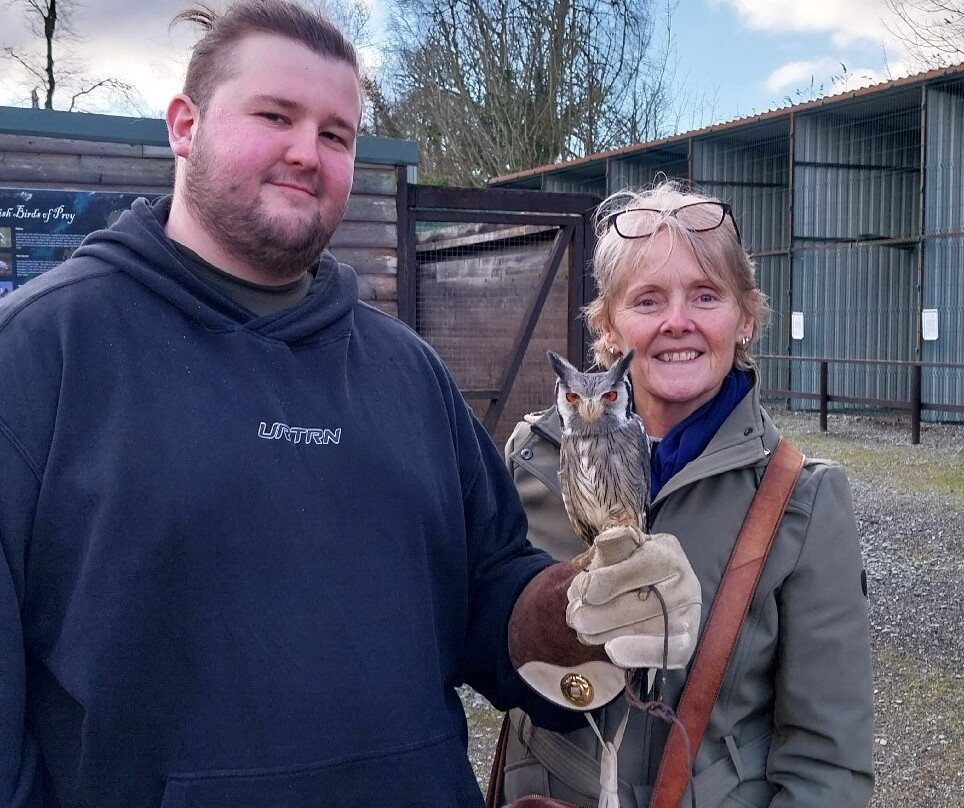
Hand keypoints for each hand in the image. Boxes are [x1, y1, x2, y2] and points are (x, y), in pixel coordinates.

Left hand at [566, 526, 701, 669]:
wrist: (659, 584)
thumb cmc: (633, 563)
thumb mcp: (624, 546)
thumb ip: (613, 544)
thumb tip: (605, 543)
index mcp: (667, 554)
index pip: (639, 568)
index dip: (608, 582)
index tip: (583, 592)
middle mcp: (684, 585)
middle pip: (640, 606)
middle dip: (598, 614)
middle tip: (574, 616)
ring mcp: (688, 616)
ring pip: (644, 631)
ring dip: (605, 633)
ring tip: (583, 629)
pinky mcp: (686, 644)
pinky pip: (664, 654)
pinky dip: (635, 654)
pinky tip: (611, 649)